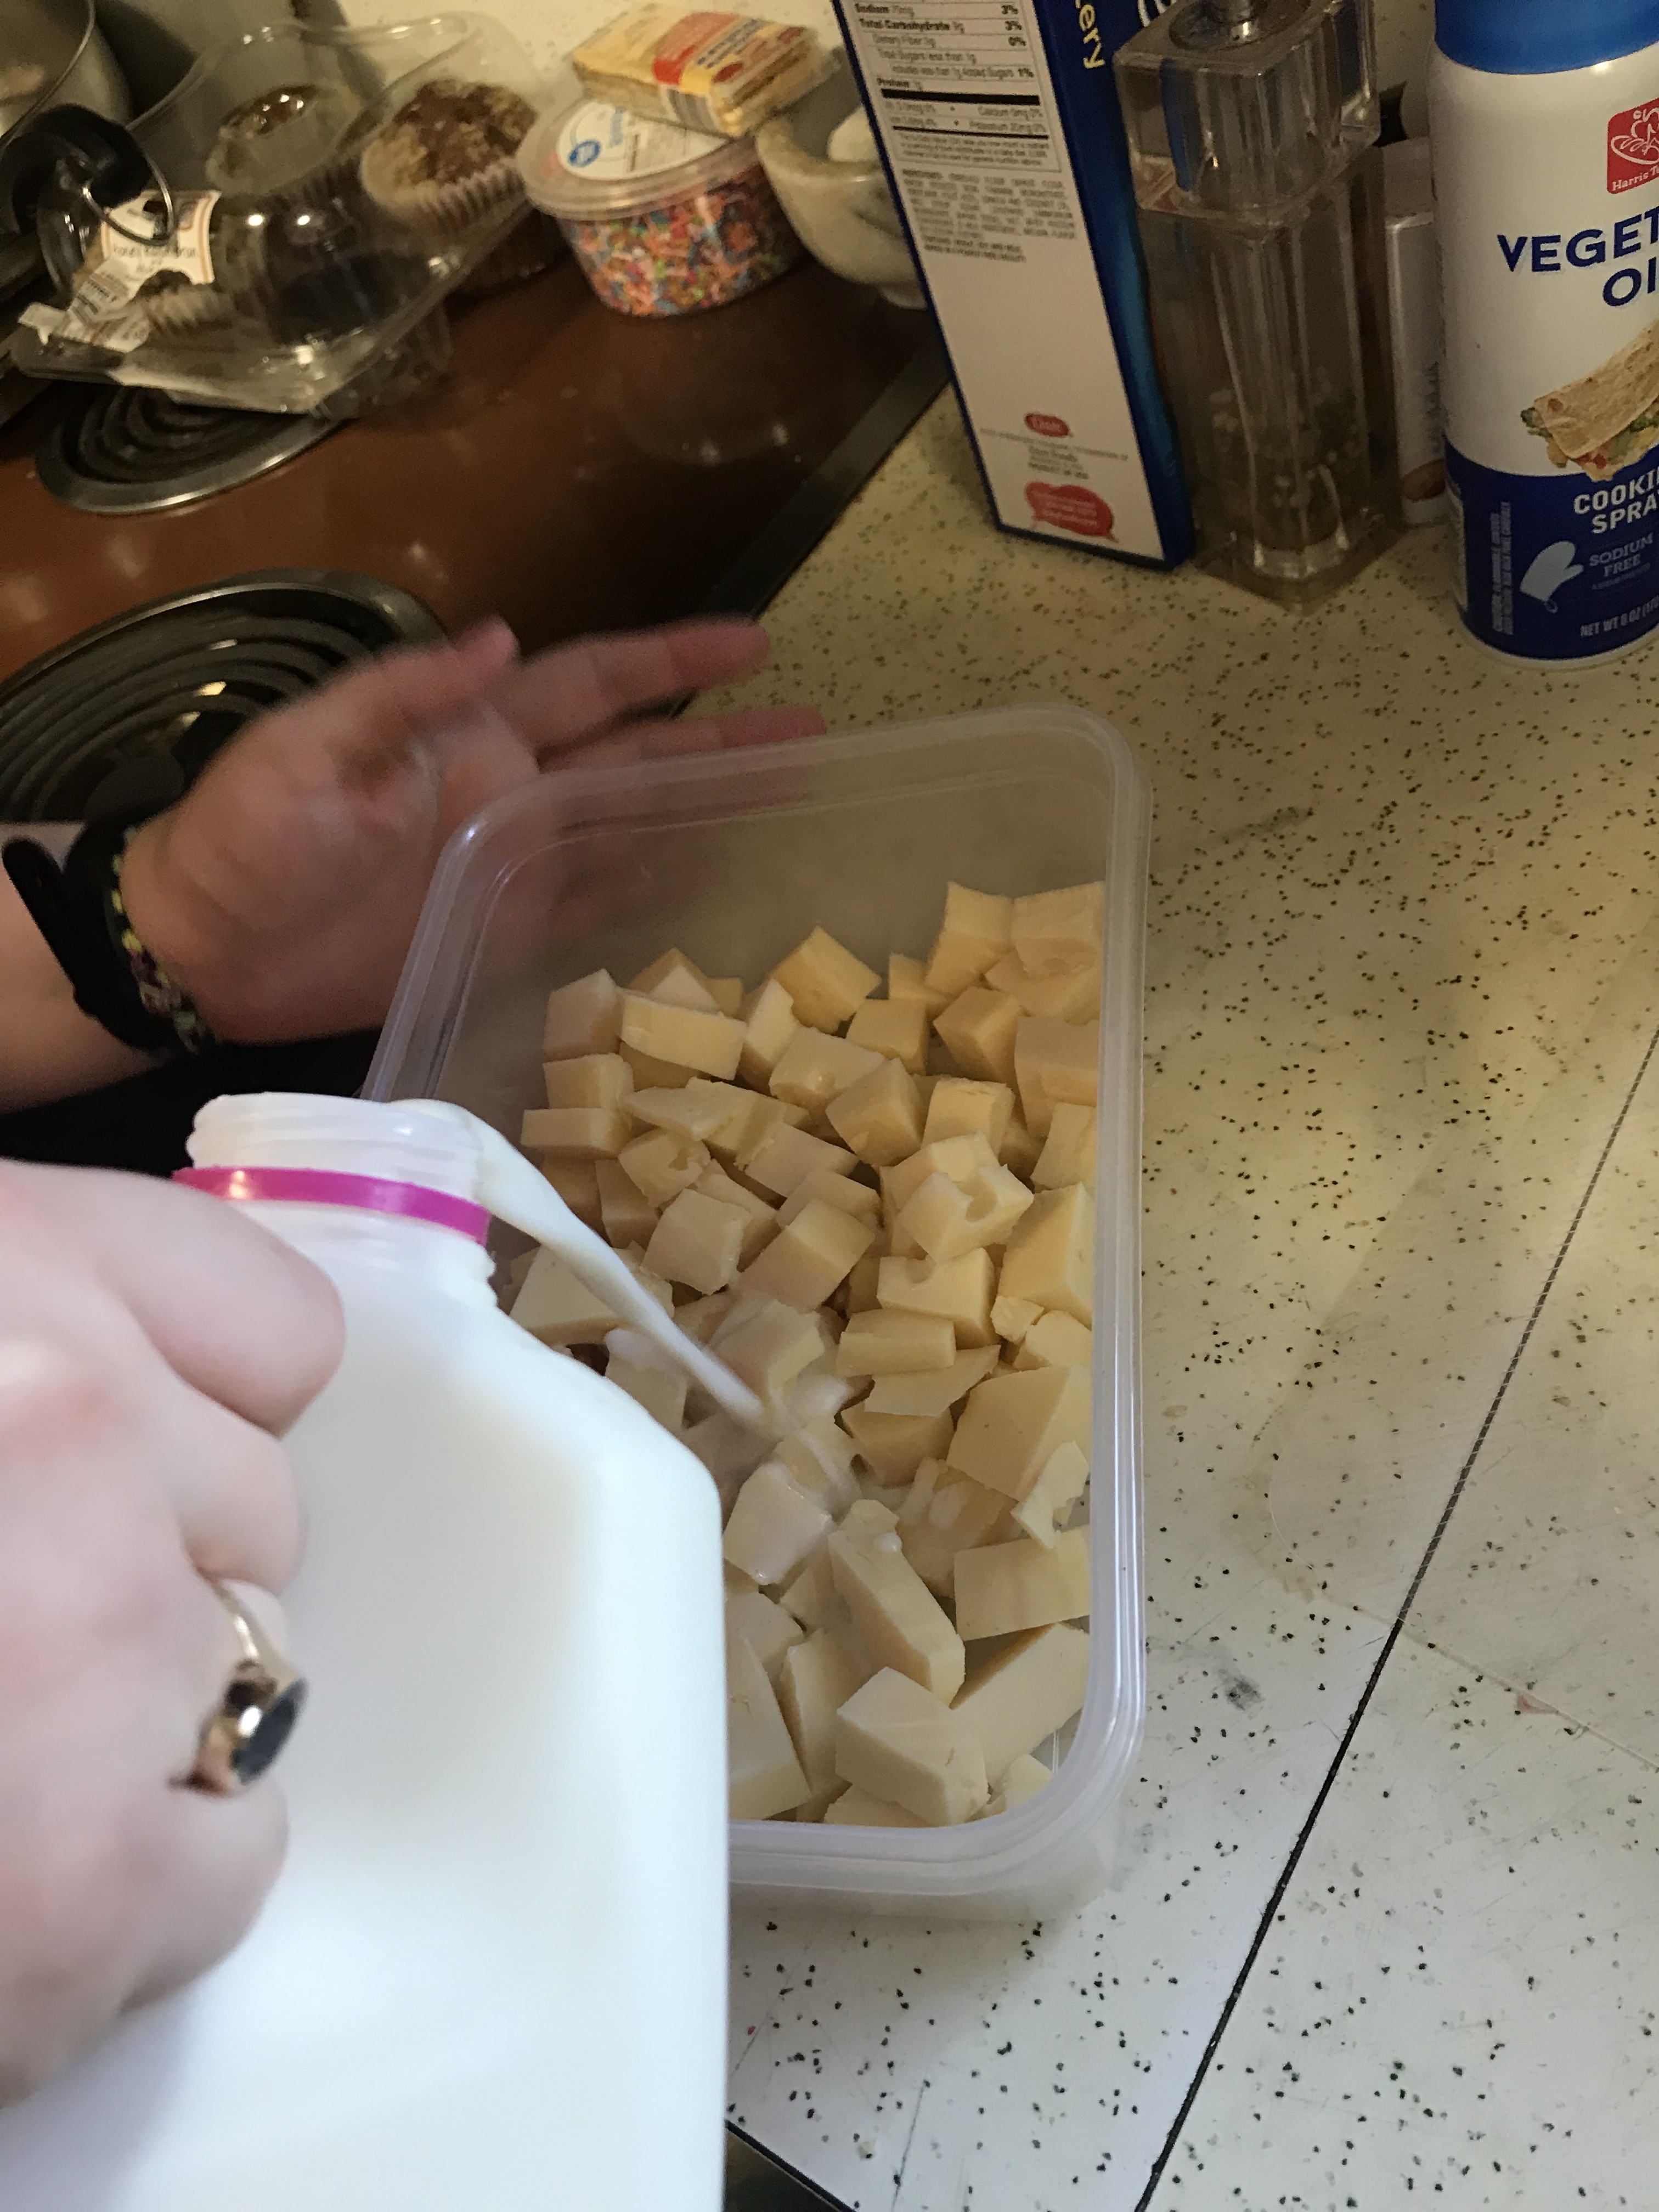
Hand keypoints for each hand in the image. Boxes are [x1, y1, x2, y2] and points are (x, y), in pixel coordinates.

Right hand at [0, 1163, 340, 2100]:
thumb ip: (0, 1362)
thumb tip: (82, 1429)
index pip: (269, 1331)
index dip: (193, 1422)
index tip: (106, 1482)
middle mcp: (61, 1413)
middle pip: (255, 1515)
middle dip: (139, 1586)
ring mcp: (94, 1634)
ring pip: (249, 1677)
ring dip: (120, 1738)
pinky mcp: (84, 1879)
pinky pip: (227, 1857)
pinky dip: (125, 1906)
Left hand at [119, 618, 822, 1043]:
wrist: (204, 947)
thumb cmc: (245, 835)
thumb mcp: (309, 747)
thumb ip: (402, 695)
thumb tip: (500, 635)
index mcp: (471, 732)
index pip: (594, 683)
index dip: (672, 661)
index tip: (751, 641)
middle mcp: (511, 791)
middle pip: (639, 755)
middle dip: (723, 739)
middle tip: (813, 729)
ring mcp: (514, 867)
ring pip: (633, 830)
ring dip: (706, 815)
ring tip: (789, 802)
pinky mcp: (504, 936)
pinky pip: (598, 912)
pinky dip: (656, 897)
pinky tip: (712, 886)